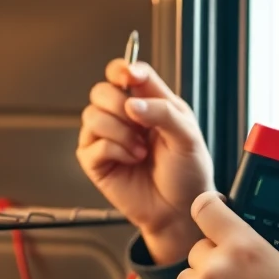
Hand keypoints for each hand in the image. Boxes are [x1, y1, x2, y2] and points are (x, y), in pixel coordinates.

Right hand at [77, 59, 214, 263]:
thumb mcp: (187, 136)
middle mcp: (124, 117)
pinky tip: (132, 160)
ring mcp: (106, 138)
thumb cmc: (188, 172)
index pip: (125, 72)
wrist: (180, 210)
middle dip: (118, 104)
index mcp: (148, 102)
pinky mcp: (95, 160)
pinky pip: (91, 144)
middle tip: (140, 124)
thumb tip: (131, 103)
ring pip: (91, 115)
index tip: (130, 77)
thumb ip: (163, 112)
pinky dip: (115, 150)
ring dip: (120, 132)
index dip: (123, 69)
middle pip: (101, 90)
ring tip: (140, 150)